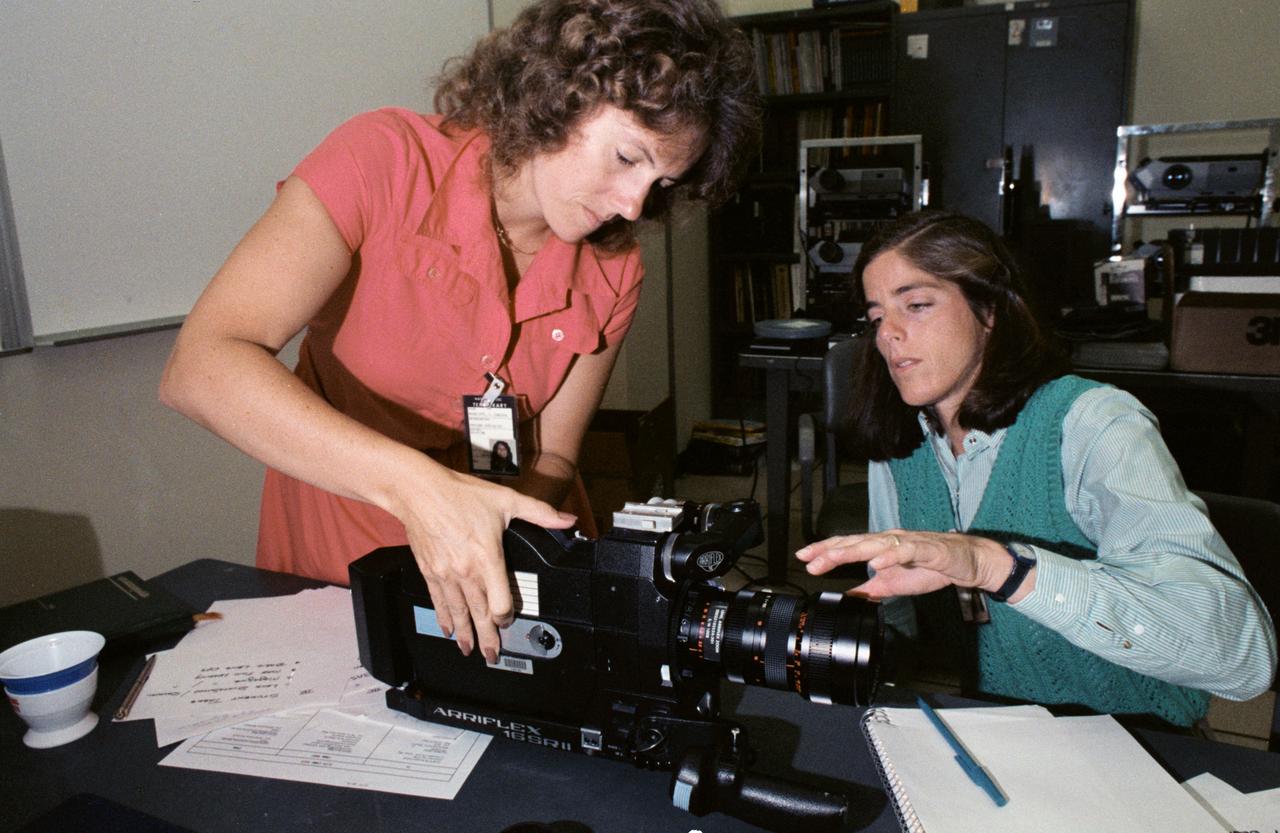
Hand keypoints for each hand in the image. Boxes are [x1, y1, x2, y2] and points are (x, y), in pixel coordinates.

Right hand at [397, 468, 574, 663]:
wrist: (418, 491)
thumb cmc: (458, 494)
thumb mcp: (506, 500)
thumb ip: (539, 513)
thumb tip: (567, 520)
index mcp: (487, 557)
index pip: (499, 601)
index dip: (506, 617)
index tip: (508, 623)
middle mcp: (465, 571)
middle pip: (479, 613)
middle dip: (486, 638)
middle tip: (491, 655)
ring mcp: (445, 573)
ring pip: (457, 612)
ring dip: (465, 633)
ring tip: (469, 650)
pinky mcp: (429, 571)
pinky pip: (438, 601)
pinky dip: (443, 617)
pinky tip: (448, 629)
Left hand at [795, 530, 1011, 599]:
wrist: (966, 563)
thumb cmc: (930, 568)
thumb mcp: (893, 584)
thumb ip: (870, 589)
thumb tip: (847, 596)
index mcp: (880, 547)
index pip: (848, 546)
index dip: (825, 551)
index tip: (803, 558)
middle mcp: (890, 540)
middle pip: (855, 542)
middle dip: (830, 550)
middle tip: (808, 559)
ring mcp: (907, 542)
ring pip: (875, 543)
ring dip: (852, 550)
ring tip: (832, 557)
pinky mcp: (926, 548)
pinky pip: (906, 550)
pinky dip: (890, 555)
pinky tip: (877, 561)